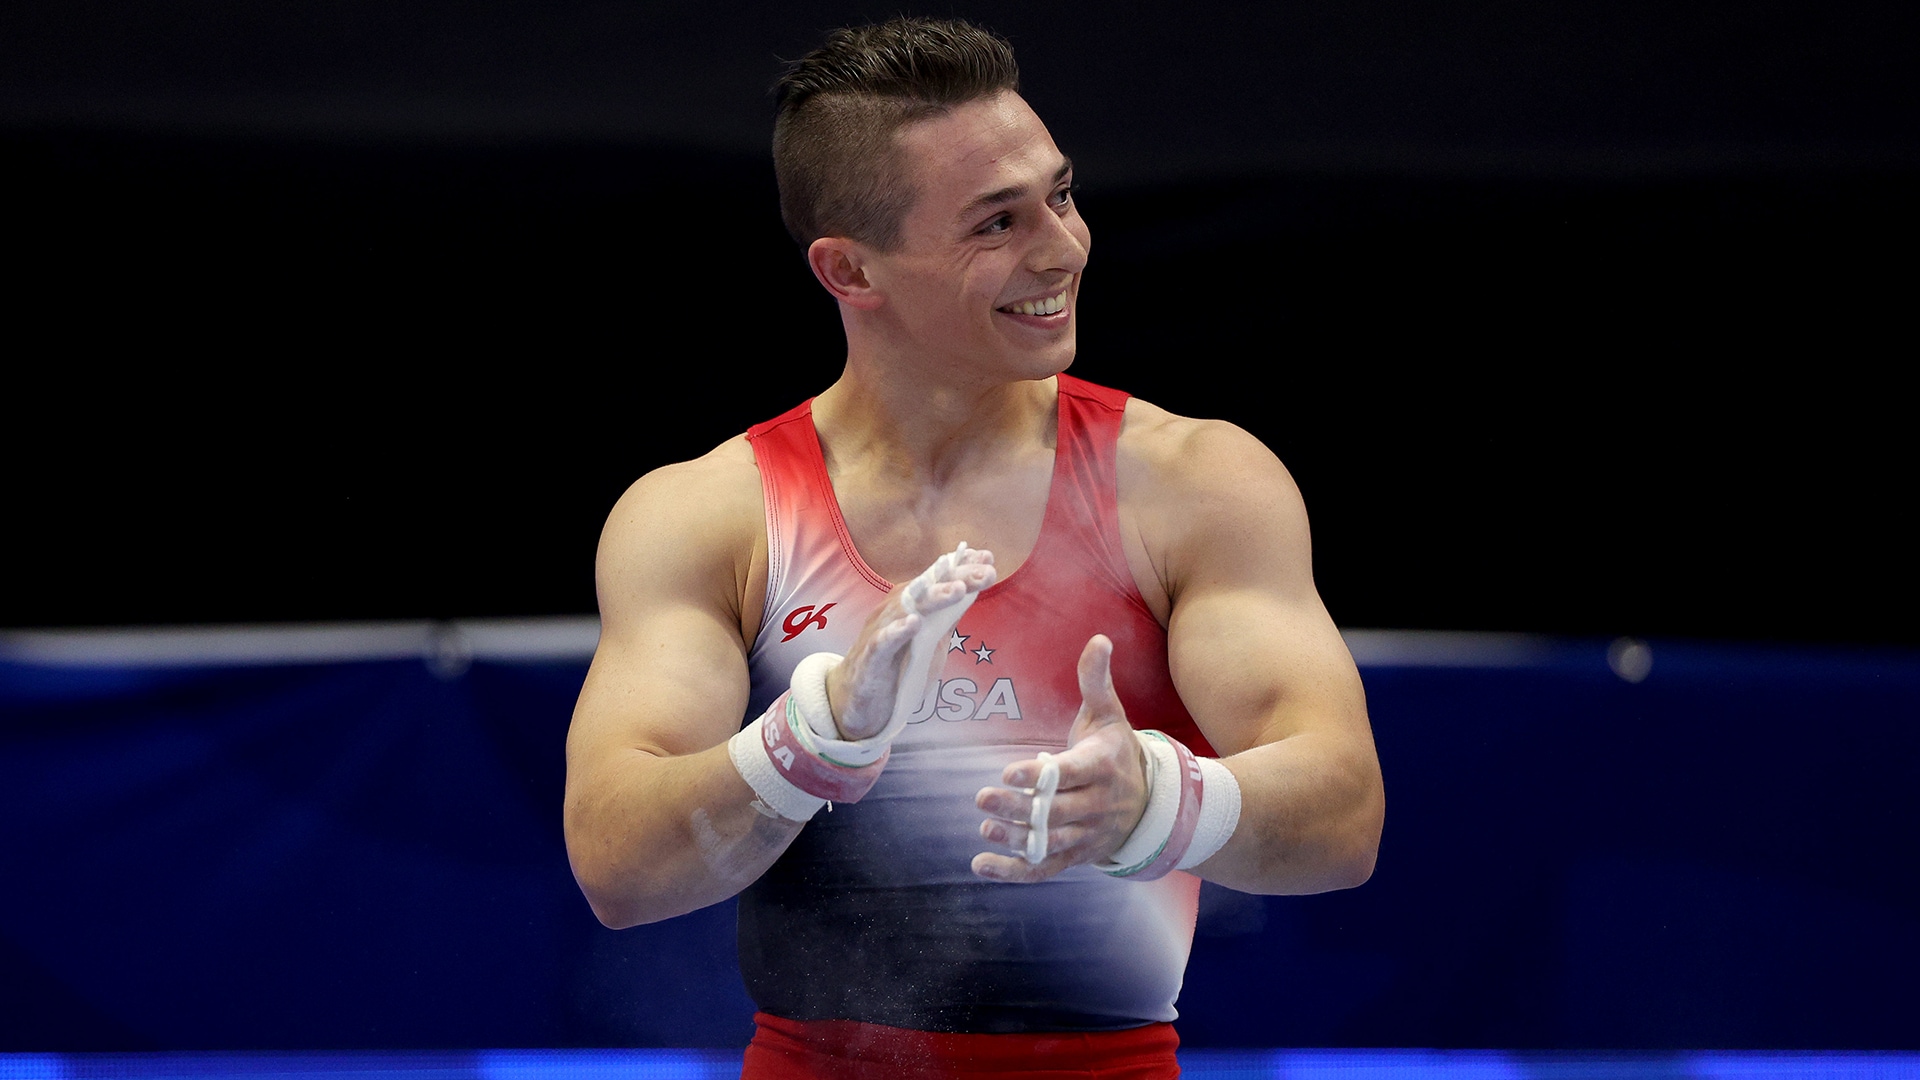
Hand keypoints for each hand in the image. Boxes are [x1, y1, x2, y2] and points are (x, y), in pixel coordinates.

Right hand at [824, 543, 995, 740]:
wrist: (856, 703)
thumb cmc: (895, 668)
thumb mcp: (929, 641)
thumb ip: (947, 618)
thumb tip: (973, 592)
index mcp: (910, 605)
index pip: (938, 580)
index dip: (963, 568)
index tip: (989, 557)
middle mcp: (895, 612)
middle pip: (928, 589)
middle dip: (957, 577)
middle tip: (986, 571)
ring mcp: (881, 632)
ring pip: (906, 609)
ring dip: (933, 598)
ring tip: (958, 589)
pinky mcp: (870, 658)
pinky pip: (883, 641)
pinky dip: (897, 631)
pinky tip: (914, 622)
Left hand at [971, 634, 1150, 881]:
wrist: (1151, 803)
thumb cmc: (1114, 749)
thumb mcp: (1109, 714)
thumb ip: (1095, 680)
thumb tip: (1099, 638)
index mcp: (1102, 766)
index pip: (1070, 773)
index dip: (1040, 775)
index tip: (1009, 771)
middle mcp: (1098, 804)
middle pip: (1057, 810)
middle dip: (1020, 807)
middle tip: (983, 798)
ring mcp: (1088, 835)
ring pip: (1052, 842)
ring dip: (1017, 839)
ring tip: (985, 829)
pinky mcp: (1077, 856)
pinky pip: (1046, 869)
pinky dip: (1014, 872)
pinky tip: (980, 865)